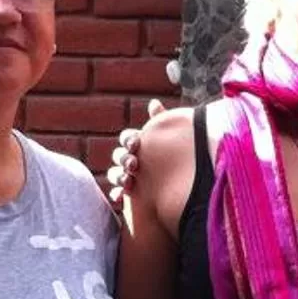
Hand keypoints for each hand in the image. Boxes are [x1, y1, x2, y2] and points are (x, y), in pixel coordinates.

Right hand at [104, 96, 164, 210]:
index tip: (136, 143)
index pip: (127, 138)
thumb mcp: (171, 138)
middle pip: (119, 156)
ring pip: (115, 174)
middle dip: (124, 159)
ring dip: (118, 176)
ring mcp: (127, 176)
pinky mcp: (129, 194)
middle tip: (134, 164)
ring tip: (128, 180)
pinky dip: (116, 193)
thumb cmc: (175, 158)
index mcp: (138, 145)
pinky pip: (117, 193)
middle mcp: (130, 159)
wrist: (182, 188)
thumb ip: (161, 121)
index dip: (129, 139)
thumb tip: (154, 103)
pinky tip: (120, 196)